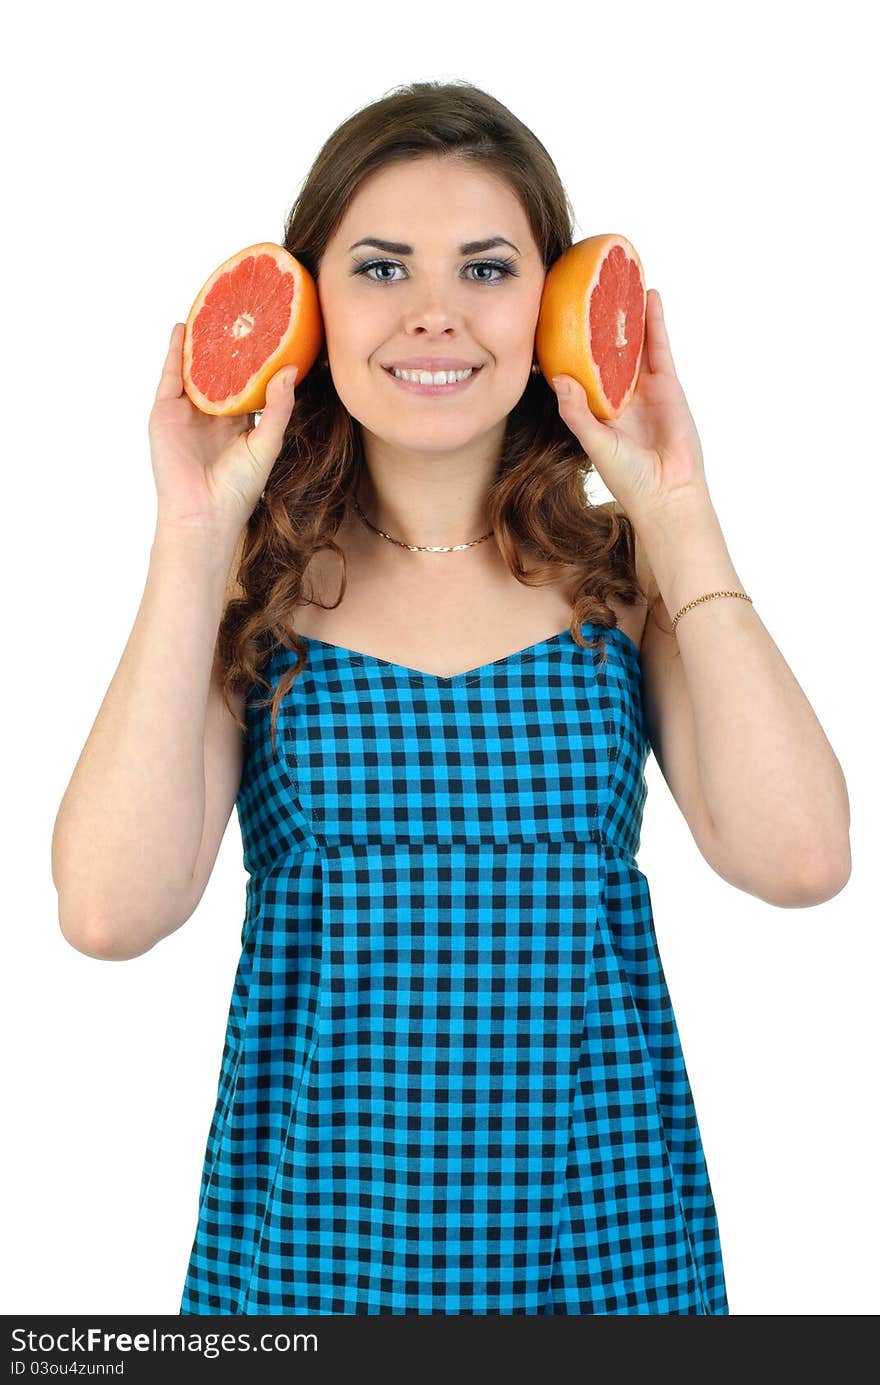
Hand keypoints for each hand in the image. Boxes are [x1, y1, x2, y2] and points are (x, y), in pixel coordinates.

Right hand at [148, 323, 298, 537]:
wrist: (203, 513)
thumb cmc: (238, 489)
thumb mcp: (266, 444)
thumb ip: (278, 408)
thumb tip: (290, 369)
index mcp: (238, 421)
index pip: (248, 381)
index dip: (256, 359)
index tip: (270, 331)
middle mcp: (212, 413)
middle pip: (220, 370)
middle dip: (228, 343)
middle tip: (242, 310)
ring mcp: (187, 411)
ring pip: (195, 368)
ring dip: (202, 341)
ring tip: (213, 309)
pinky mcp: (166, 412)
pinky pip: (170, 375)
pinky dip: (176, 352)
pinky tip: (184, 328)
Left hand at [552, 290, 709, 524]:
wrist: (667, 491)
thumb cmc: (628, 476)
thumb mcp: (595, 442)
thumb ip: (577, 412)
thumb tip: (558, 378)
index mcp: (596, 406)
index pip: (579, 369)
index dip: (568, 345)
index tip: (553, 316)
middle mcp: (618, 392)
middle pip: (606, 348)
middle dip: (598, 321)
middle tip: (587, 287)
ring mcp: (643, 386)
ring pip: (633, 342)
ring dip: (627, 313)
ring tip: (618, 280)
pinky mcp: (667, 383)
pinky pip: (659, 346)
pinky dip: (654, 321)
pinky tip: (648, 295)